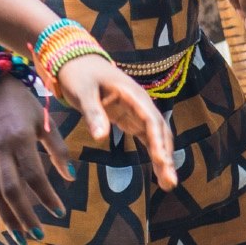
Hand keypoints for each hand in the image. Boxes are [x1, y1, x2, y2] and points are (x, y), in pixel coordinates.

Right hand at [0, 76, 71, 244]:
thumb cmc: (21, 103)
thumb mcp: (44, 121)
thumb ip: (58, 149)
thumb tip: (71, 177)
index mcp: (19, 139)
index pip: (34, 176)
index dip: (47, 196)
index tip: (60, 212)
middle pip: (11, 191)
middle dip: (25, 217)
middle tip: (40, 235)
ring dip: (6, 219)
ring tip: (21, 237)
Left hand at [54, 54, 177, 188]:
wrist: (75, 61)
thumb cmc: (79, 74)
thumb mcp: (83, 92)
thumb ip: (93, 113)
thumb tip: (100, 138)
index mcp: (133, 94)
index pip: (152, 120)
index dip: (159, 142)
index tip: (163, 162)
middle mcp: (140, 103)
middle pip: (160, 131)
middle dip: (166, 155)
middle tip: (170, 182)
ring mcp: (136, 111)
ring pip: (156, 136)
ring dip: (163, 157)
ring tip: (168, 183)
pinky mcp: (130, 118)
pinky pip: (146, 137)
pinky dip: (153, 152)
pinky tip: (159, 170)